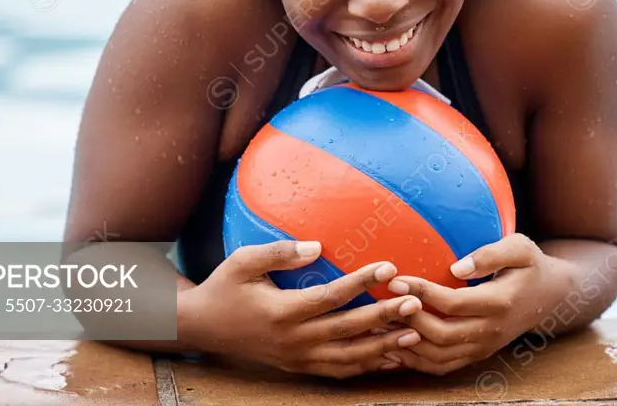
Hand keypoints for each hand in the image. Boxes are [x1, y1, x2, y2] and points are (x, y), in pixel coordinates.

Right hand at [182, 240, 423, 378]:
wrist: (201, 327)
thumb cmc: (224, 287)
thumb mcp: (242, 261)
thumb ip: (279, 252)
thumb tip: (316, 245)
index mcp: (281, 311)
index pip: (330, 296)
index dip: (361, 282)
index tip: (389, 268)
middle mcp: (293, 340)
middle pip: (347, 331)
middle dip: (384, 318)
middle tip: (415, 303)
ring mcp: (297, 358)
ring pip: (348, 359)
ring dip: (383, 348)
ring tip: (414, 333)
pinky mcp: (299, 367)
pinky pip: (338, 372)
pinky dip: (366, 367)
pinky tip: (391, 357)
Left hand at [383, 233, 576, 374]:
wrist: (549, 297)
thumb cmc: (530, 265)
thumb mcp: (520, 248)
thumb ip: (490, 254)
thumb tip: (457, 267)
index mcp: (499, 303)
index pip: (453, 304)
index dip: (422, 293)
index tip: (396, 280)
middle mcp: (491, 331)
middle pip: (441, 335)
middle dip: (408, 318)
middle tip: (382, 300)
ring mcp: (483, 347)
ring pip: (438, 356)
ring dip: (407, 342)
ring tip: (383, 320)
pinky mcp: (476, 355)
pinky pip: (442, 366)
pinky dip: (416, 360)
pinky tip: (394, 344)